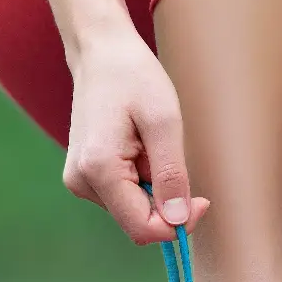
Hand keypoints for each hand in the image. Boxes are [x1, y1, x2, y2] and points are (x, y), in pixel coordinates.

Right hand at [62, 29, 211, 243]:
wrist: (101, 53)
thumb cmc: (133, 77)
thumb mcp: (164, 122)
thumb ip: (171, 175)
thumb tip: (179, 220)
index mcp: (98, 169)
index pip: (143, 228)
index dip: (179, 223)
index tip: (203, 199)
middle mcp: (81, 182)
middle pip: (137, 222)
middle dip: (165, 201)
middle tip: (173, 156)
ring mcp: (78, 180)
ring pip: (132, 209)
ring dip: (153, 187)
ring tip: (149, 143)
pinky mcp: (83, 175)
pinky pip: (122, 195)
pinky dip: (140, 178)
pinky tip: (137, 146)